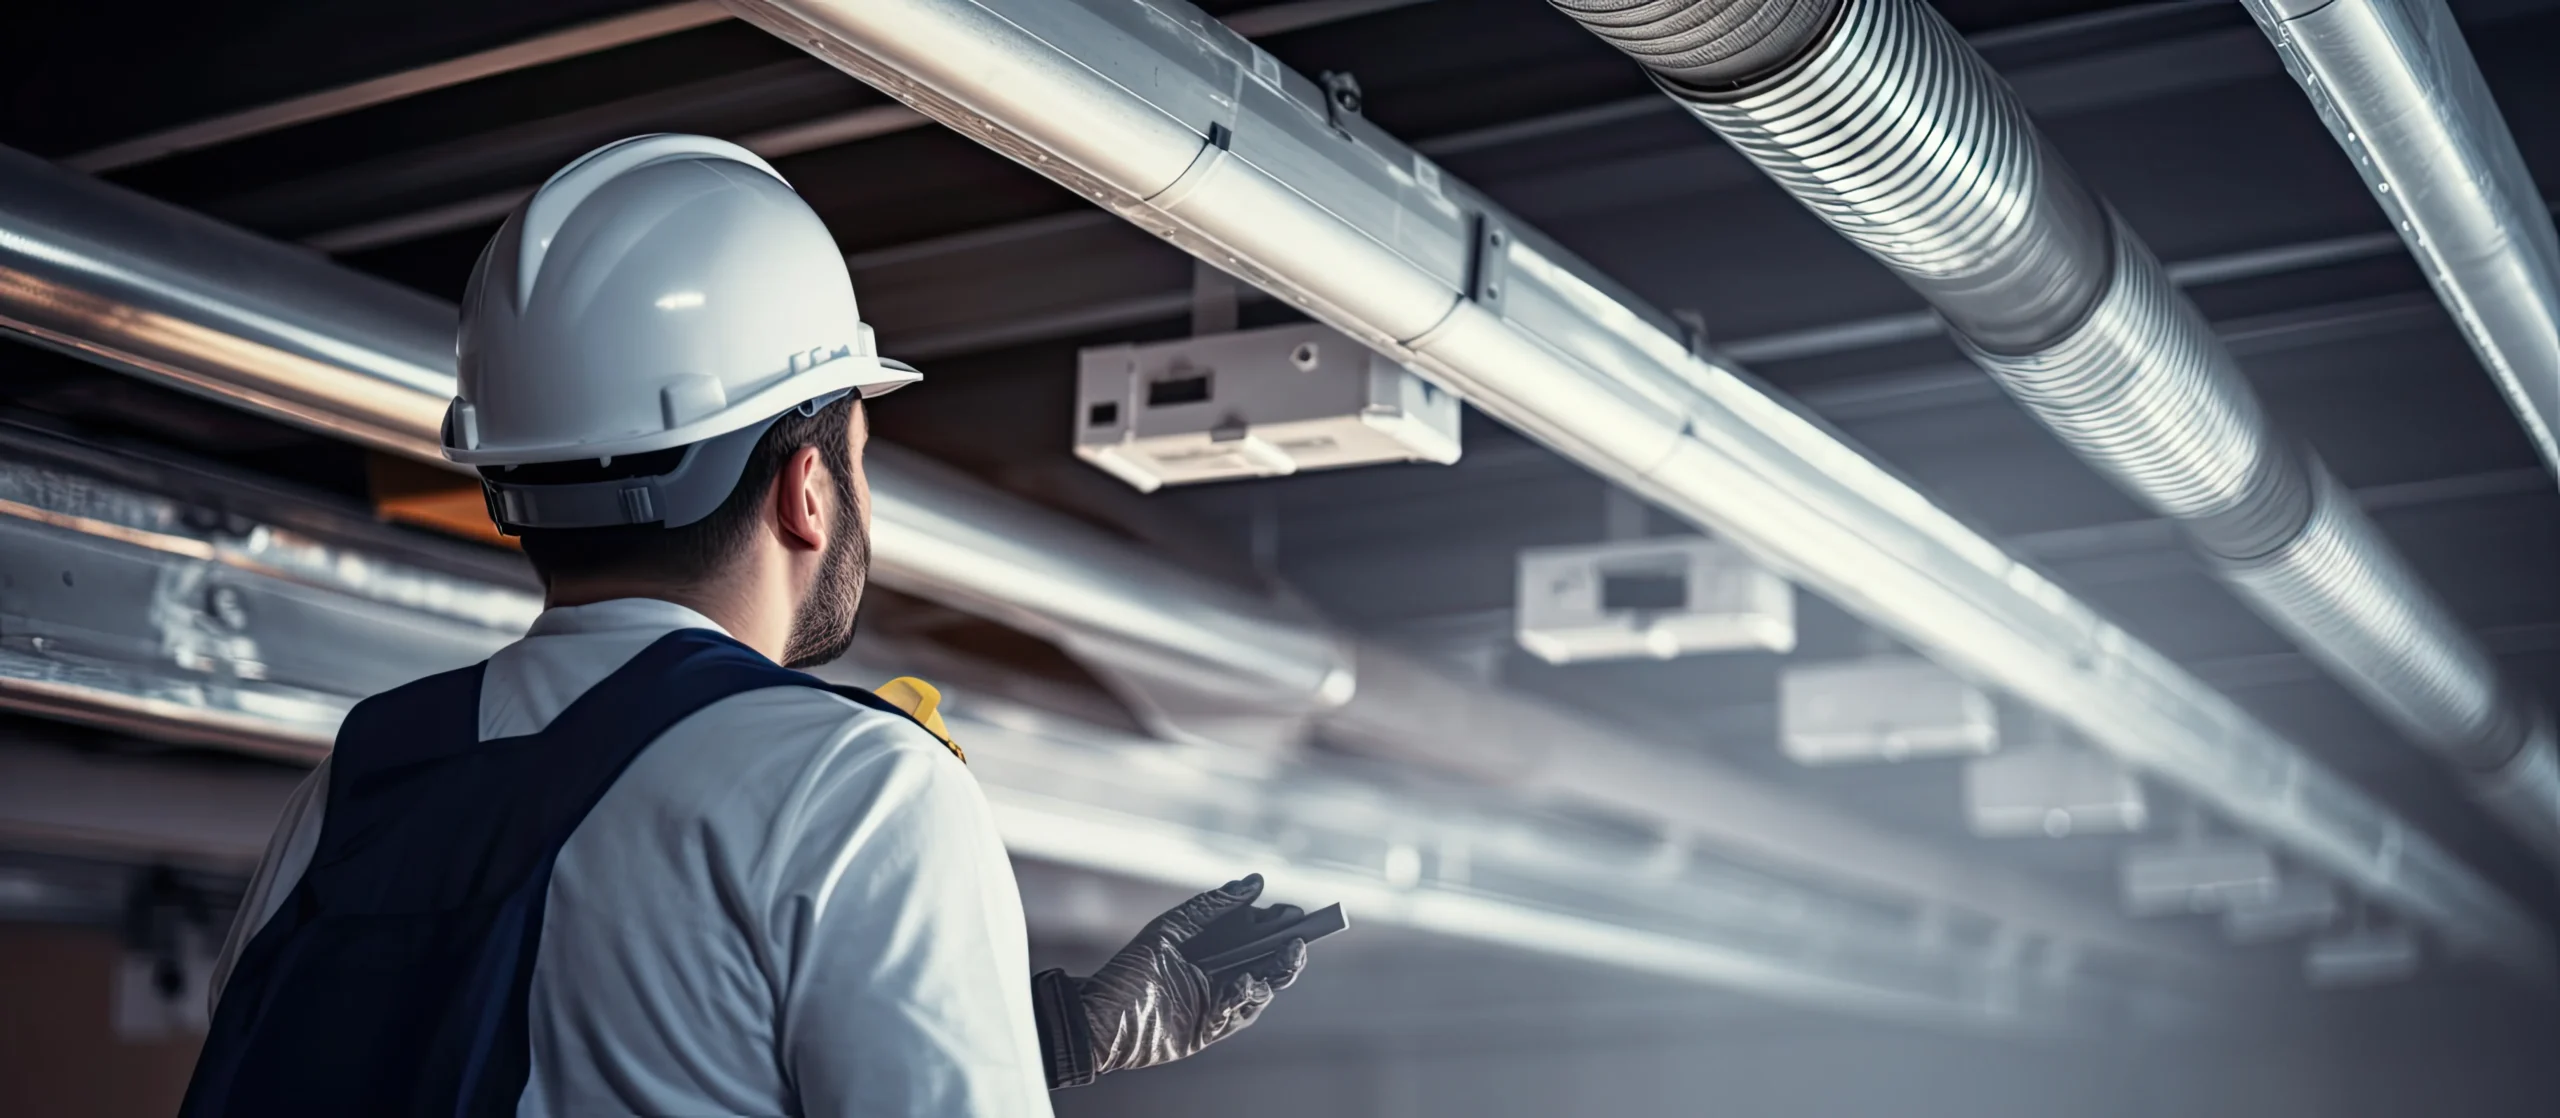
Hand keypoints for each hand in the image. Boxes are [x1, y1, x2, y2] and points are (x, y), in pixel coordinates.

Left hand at [1077, 874, 1307, 1073]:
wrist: (1102, 1020)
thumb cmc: (1129, 971)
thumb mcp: (1169, 931)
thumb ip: (1211, 907)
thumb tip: (1255, 881)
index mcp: (1207, 947)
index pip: (1251, 933)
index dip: (1275, 924)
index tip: (1295, 914)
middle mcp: (1215, 974)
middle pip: (1262, 960)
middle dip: (1285, 950)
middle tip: (1301, 939)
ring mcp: (1214, 1002)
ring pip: (1259, 987)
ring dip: (1276, 973)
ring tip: (1290, 956)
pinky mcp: (1210, 1029)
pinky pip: (1239, 1013)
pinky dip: (1247, 997)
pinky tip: (1251, 981)